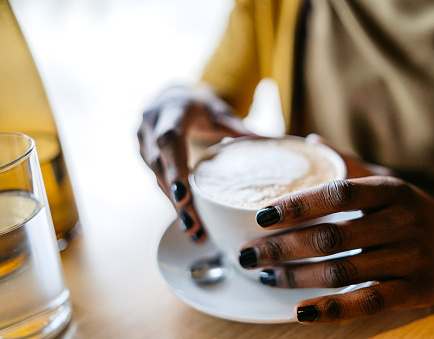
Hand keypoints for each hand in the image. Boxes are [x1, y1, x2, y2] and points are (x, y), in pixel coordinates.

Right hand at [138, 84, 252, 241]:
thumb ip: (239, 127)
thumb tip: (269, 142)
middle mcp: (151, 126)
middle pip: (160, 167)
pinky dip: (172, 201)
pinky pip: (156, 181)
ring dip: (174, 206)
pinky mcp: (142, 156)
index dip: (174, 168)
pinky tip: (188, 221)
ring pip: (155, 178)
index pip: (169, 140)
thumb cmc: (199, 106)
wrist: (170, 98)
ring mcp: (142, 141)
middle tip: (193, 227)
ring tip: (195, 232)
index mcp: (172, 111)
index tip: (183, 195)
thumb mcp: (219, 111)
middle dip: (176, 199)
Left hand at [239, 176, 433, 323]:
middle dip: (283, 247)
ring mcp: (410, 258)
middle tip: (249, 254)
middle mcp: (401, 222)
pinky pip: (369, 301)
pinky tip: (301, 311)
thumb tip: (310, 141)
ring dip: (298, 276)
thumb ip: (349, 164)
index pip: (337, 192)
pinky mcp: (416, 290)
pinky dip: (332, 309)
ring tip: (266, 275)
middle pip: (332, 236)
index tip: (261, 215)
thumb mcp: (388, 183)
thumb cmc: (416, 209)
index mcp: (390, 191)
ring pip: (343, 270)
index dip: (297, 204)